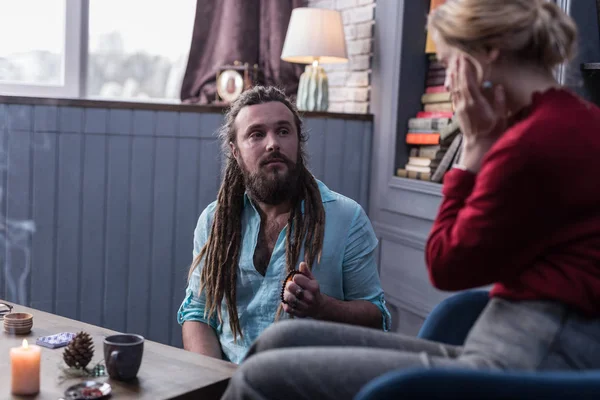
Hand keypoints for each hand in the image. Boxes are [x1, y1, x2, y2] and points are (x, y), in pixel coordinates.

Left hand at [282, 262, 323, 317]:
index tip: (297, 280)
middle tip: (289, 286)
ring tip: (288, 293)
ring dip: (285, 294)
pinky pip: (287, 308)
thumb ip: (306, 272)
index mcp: (313, 287)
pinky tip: (288, 301)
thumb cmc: (313, 290)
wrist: (318, 307)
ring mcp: (305, 307)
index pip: (296, 277)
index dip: (295, 277)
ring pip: (288, 298)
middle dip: (288, 285)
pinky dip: (285, 304)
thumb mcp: (312, 280)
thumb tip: (302, 263)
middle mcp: (310, 297)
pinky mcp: (299, 314)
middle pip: (291, 287)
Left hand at [450, 55, 506, 171]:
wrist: (479, 145)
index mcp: (475, 103)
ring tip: (453, 66)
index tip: (464, 59)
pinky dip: (453, 87)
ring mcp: (460, 108)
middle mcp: (465, 104)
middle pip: (460, 83)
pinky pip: (454, 97)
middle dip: (458, 70)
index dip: (465, 70)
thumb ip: (499, 100)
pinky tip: (452, 83)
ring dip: (454, 77)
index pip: (468, 82)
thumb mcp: (500, 116)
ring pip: (455, 89)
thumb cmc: (492, 131)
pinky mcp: (458, 113)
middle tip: (457, 57)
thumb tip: (498, 87)